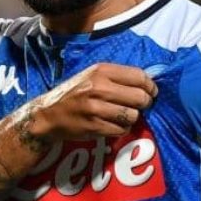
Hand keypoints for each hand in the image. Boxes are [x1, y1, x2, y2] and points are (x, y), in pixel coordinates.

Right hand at [29, 63, 156, 141]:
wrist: (49, 114)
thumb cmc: (75, 93)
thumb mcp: (93, 76)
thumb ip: (117, 77)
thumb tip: (148, 83)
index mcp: (101, 71)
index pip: (139, 76)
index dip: (151, 86)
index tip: (151, 92)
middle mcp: (98, 87)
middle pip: (140, 98)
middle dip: (145, 104)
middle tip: (139, 106)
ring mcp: (96, 108)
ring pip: (133, 115)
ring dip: (132, 118)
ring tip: (123, 116)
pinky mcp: (94, 126)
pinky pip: (122, 129)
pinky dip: (122, 129)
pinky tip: (113, 125)